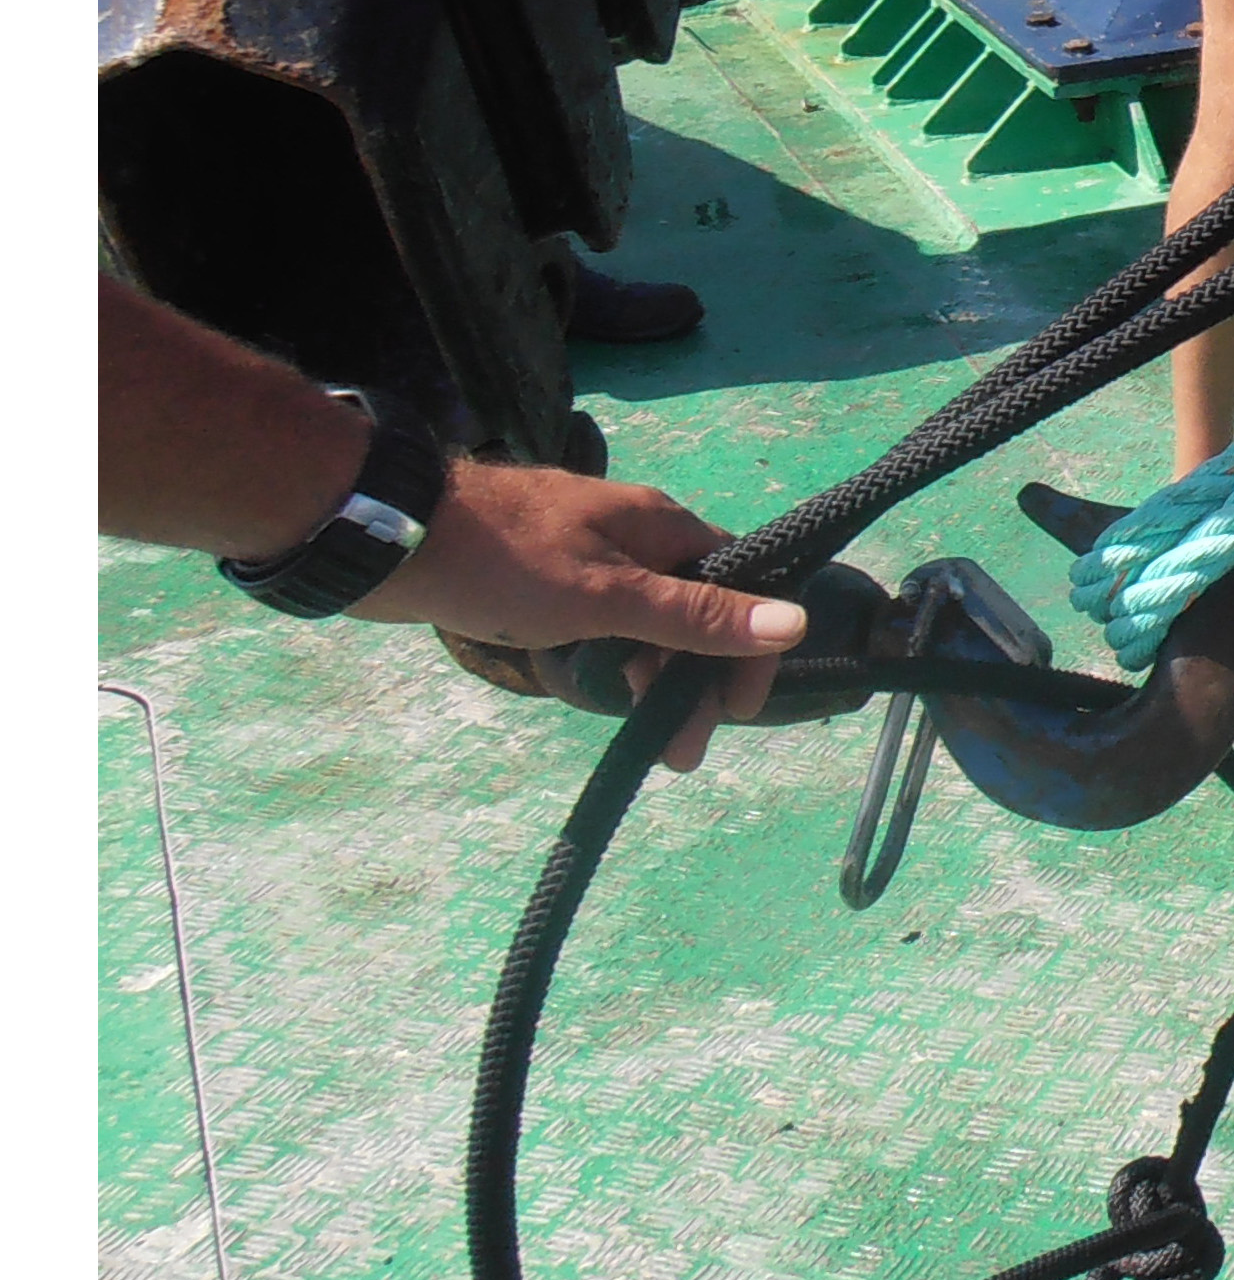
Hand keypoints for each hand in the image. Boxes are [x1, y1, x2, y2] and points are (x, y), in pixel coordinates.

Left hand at [360, 465, 808, 773]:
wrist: (392, 537)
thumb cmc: (507, 564)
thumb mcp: (609, 598)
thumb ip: (698, 616)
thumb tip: (796, 622)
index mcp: (661, 527)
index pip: (740, 585)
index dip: (751, 647)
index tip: (738, 711)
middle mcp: (634, 536)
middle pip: (695, 609)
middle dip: (699, 679)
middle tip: (684, 752)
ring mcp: (588, 555)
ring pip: (648, 619)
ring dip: (657, 676)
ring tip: (651, 741)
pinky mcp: (545, 576)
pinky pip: (606, 621)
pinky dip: (616, 658)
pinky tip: (606, 690)